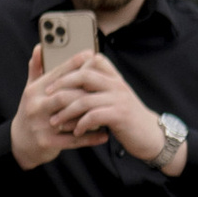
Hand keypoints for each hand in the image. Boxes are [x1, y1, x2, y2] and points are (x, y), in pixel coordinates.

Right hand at [10, 47, 111, 170]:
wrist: (20, 142)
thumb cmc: (32, 110)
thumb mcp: (31, 89)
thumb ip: (36, 68)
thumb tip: (39, 47)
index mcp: (34, 91)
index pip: (56, 74)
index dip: (73, 63)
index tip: (91, 55)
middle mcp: (35, 106)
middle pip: (64, 95)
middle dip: (86, 92)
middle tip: (104, 87)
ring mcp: (40, 125)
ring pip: (71, 117)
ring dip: (91, 115)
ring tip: (107, 111)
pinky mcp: (47, 142)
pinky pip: (73, 139)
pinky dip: (90, 137)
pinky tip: (104, 134)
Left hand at [50, 53, 176, 164]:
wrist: (151, 136)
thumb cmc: (126, 118)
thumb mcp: (113, 98)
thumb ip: (96, 89)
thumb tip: (68, 85)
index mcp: (113, 78)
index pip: (91, 60)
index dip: (71, 67)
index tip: (54, 79)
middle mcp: (117, 84)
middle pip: (84, 75)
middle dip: (62, 85)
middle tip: (47, 96)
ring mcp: (119, 99)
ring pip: (84, 99)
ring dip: (66, 111)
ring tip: (55, 121)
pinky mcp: (120, 115)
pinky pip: (93, 116)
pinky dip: (81, 124)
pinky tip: (76, 131)